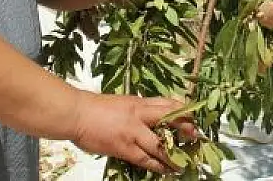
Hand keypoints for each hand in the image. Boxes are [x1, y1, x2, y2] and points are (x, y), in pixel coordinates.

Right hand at [70, 93, 198, 173]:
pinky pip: (146, 159)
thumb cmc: (96, 107)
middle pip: (170, 118)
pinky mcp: (125, 147)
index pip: (168, 104)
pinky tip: (166, 170)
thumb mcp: (123, 102)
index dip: (183, 111)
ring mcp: (133, 131)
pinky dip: (158, 166)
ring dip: (174, 155)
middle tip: (196, 138)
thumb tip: (153, 117)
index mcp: (139, 102)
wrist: (77, 113)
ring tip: (184, 163)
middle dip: (186, 128)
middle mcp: (140, 114)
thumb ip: (139, 109)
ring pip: (161, 144)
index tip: (193, 119)